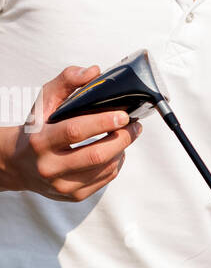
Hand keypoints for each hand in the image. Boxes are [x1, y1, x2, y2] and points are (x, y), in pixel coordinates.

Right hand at [0, 64, 142, 200]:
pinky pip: (104, 180)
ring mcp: (62, 185)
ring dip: (122, 151)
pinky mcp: (73, 195)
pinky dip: (116, 164)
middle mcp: (49, 166)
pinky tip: (115, 151)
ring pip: (104, 169)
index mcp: (40, 141)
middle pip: (95, 155)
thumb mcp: (45, 101)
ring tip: (126, 136)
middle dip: (122, 139)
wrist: (18, 163)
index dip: (103, 122)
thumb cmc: (36, 128)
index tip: (123, 115)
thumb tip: (94, 72)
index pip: (75, 131)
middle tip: (134, 126)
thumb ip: (67, 81)